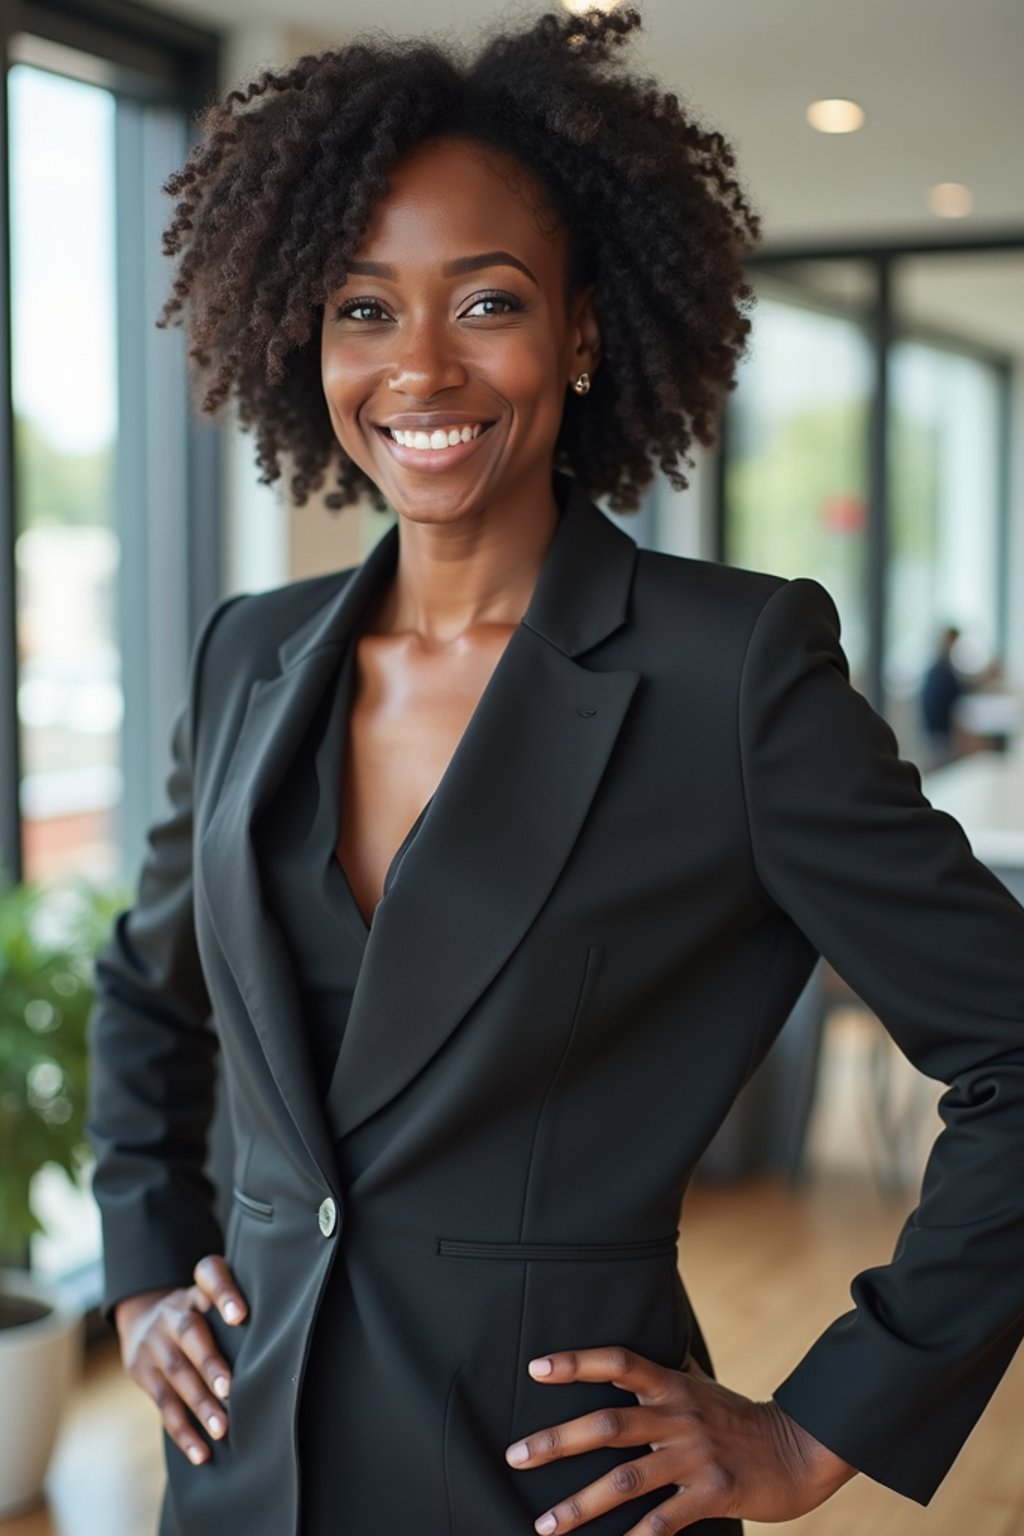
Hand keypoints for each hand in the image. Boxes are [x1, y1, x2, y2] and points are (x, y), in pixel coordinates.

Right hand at [113, 1254, 248, 1466]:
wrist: (144, 1318)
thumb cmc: (201, 1311)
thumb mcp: (213, 1297)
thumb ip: (241, 1304)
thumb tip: (287, 1330)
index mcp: (197, 1288)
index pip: (209, 1275)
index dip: (224, 1293)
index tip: (241, 1316)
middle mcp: (173, 1311)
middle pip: (190, 1332)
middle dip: (210, 1363)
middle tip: (231, 1390)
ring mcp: (154, 1342)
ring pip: (176, 1373)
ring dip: (199, 1404)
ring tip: (222, 1429)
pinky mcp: (141, 1372)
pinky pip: (163, 1404)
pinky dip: (183, 1431)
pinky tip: (201, 1451)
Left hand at [504, 1345, 856, 1532]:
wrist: (799, 1449)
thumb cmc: (739, 1417)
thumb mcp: (702, 1384)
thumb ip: (666, 1371)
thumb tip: (636, 1352)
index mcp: (672, 1386)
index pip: (618, 1362)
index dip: (577, 1362)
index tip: (536, 1368)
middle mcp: (678, 1417)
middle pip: (607, 1425)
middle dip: (556, 1442)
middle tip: (516, 1456)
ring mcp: (695, 1457)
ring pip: (625, 1481)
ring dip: (580, 1506)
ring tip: (544, 1526)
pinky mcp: (713, 1494)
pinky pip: (664, 1521)